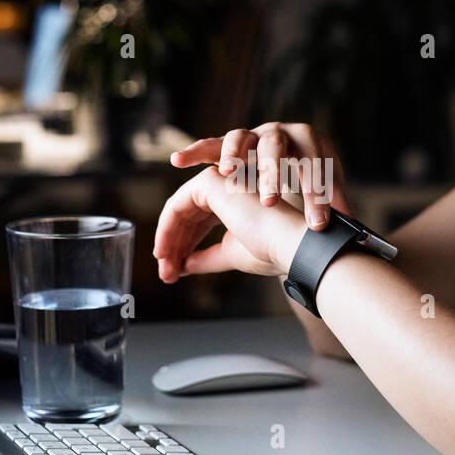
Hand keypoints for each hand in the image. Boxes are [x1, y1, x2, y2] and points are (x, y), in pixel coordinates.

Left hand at [153, 164, 306, 282]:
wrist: (291, 244)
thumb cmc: (273, 250)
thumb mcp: (231, 254)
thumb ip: (207, 257)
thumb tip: (184, 265)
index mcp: (234, 201)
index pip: (199, 222)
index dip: (184, 246)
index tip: (175, 272)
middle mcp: (225, 186)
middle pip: (186, 216)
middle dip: (172, 246)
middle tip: (166, 274)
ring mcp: (219, 180)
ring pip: (178, 211)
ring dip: (167, 240)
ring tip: (165, 269)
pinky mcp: (211, 181)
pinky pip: (176, 205)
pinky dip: (166, 228)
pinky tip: (164, 252)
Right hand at [169, 121, 354, 229]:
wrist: (294, 150)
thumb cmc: (313, 173)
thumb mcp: (329, 187)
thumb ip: (338, 206)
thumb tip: (354, 227)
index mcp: (311, 142)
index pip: (316, 165)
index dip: (318, 194)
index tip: (319, 224)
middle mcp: (280, 133)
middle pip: (276, 147)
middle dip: (272, 174)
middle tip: (270, 202)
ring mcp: (253, 136)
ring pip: (240, 138)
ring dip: (232, 156)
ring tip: (224, 174)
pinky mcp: (230, 145)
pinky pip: (210, 145)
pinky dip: (196, 151)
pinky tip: (178, 162)